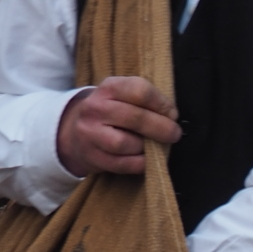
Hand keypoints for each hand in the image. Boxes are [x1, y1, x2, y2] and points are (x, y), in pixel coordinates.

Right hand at [56, 76, 180, 176]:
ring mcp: (89, 133)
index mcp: (109, 87)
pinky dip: (140, 163)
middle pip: (134, 118)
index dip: (162, 104)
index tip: (173, 114)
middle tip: (174, 134)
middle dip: (161, 128)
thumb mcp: (126, 96)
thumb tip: (172, 117)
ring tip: (156, 146)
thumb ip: (147, 101)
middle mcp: (95, 108)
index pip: (140, 90)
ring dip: (147, 147)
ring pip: (124, 143)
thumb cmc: (114, 112)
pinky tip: (146, 159)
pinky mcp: (91, 156)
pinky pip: (122, 164)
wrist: (78, 131)